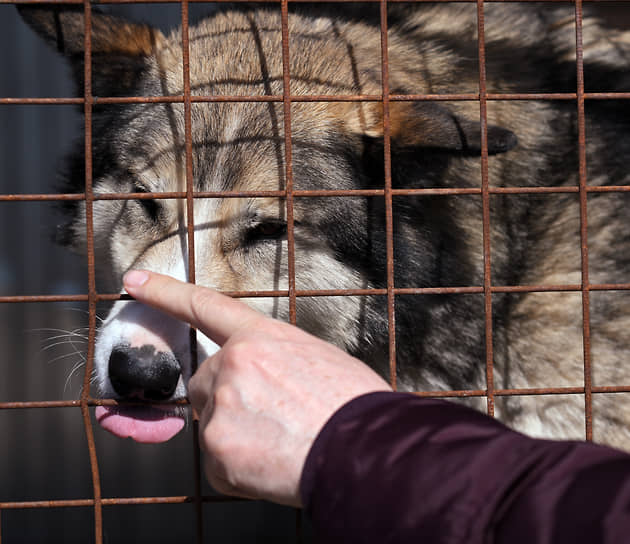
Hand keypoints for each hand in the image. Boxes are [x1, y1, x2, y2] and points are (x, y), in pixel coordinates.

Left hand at [123, 270, 391, 505]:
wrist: (365, 450)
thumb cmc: (353, 405)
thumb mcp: (318, 359)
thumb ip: (277, 360)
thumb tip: (268, 378)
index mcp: (261, 337)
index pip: (204, 306)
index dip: (165, 291)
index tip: (134, 281)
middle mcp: (233, 364)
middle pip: (204, 382)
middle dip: (224, 398)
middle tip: (268, 418)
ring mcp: (221, 408)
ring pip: (212, 424)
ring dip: (235, 435)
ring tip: (280, 443)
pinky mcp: (218, 452)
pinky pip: (218, 462)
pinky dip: (238, 468)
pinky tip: (272, 464)